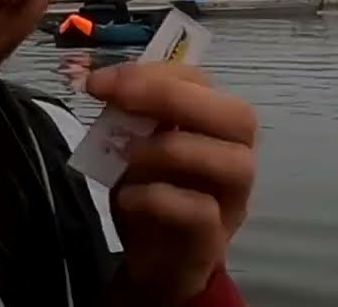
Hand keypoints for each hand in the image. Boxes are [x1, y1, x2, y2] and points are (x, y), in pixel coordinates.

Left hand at [85, 61, 256, 305]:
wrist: (155, 262)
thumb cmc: (151, 193)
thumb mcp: (135, 146)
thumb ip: (131, 115)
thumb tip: (106, 84)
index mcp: (217, 126)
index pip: (201, 83)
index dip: (150, 75)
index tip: (99, 82)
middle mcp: (237, 158)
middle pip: (237, 116)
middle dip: (172, 97)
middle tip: (118, 101)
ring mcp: (232, 201)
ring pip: (232, 162)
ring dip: (170, 148)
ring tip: (124, 154)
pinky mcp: (213, 239)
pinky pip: (200, 210)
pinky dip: (157, 196)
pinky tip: (127, 197)